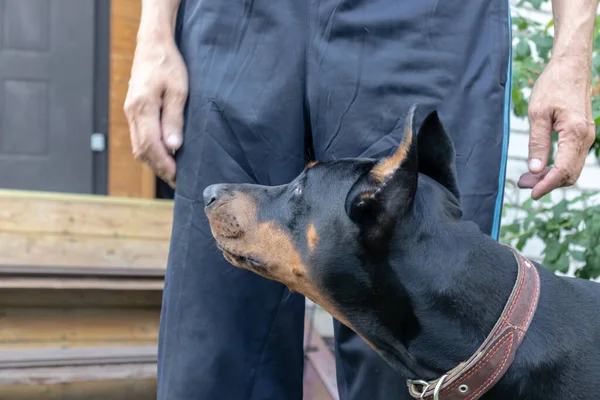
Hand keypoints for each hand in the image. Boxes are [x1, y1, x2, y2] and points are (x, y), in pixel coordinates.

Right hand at [124, 35, 187, 187]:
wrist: (153, 44)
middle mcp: (132, 112)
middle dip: (160, 168)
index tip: (179, 176)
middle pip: (142, 150)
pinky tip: (165, 156)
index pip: (151, 145)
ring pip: (139, 146)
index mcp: (142, 107)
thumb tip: (173, 146)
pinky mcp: (134, 111)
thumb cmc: (169, 64)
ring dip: (155, 162)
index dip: (165, 164)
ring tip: (173, 173)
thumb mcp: (179, 90)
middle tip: (178, 182)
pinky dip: (151, 151)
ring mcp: (130, 112)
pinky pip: (140, 137)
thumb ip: (175, 119)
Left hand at [518, 56, 594, 199]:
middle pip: (569, 174)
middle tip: (522, 185)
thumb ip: (537, 142)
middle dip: (547, 183)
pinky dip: (556, 167)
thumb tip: (535, 169)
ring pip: (571, 168)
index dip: (546, 185)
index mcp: (575, 133)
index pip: (563, 170)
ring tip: (527, 179)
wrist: (571, 66)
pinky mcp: (581, 134)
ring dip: (550, 177)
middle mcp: (585, 138)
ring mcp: (586, 137)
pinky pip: (571, 159)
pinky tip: (539, 167)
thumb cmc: (553, 85)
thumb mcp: (538, 113)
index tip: (531, 194)